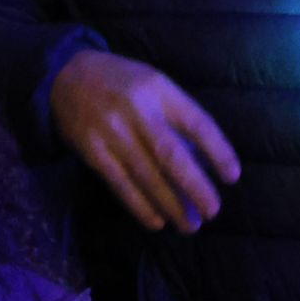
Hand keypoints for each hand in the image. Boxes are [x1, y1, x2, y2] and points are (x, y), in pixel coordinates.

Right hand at [50, 50, 240, 232]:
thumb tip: (204, 162)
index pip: (196, 122)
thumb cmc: (123, 83)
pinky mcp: (91, 149)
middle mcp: (137, 109)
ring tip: (189, 225)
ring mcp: (112, 131)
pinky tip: (156, 221)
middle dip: (195, 186)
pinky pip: (119, 183)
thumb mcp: (153, 84)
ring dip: (170, 204)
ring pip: (146, 174)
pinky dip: (139, 205)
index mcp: (159, 89)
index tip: (232, 177)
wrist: (67, 75)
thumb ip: (176, 116)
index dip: (218, 151)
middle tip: (213, 211)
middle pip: (171, 154)